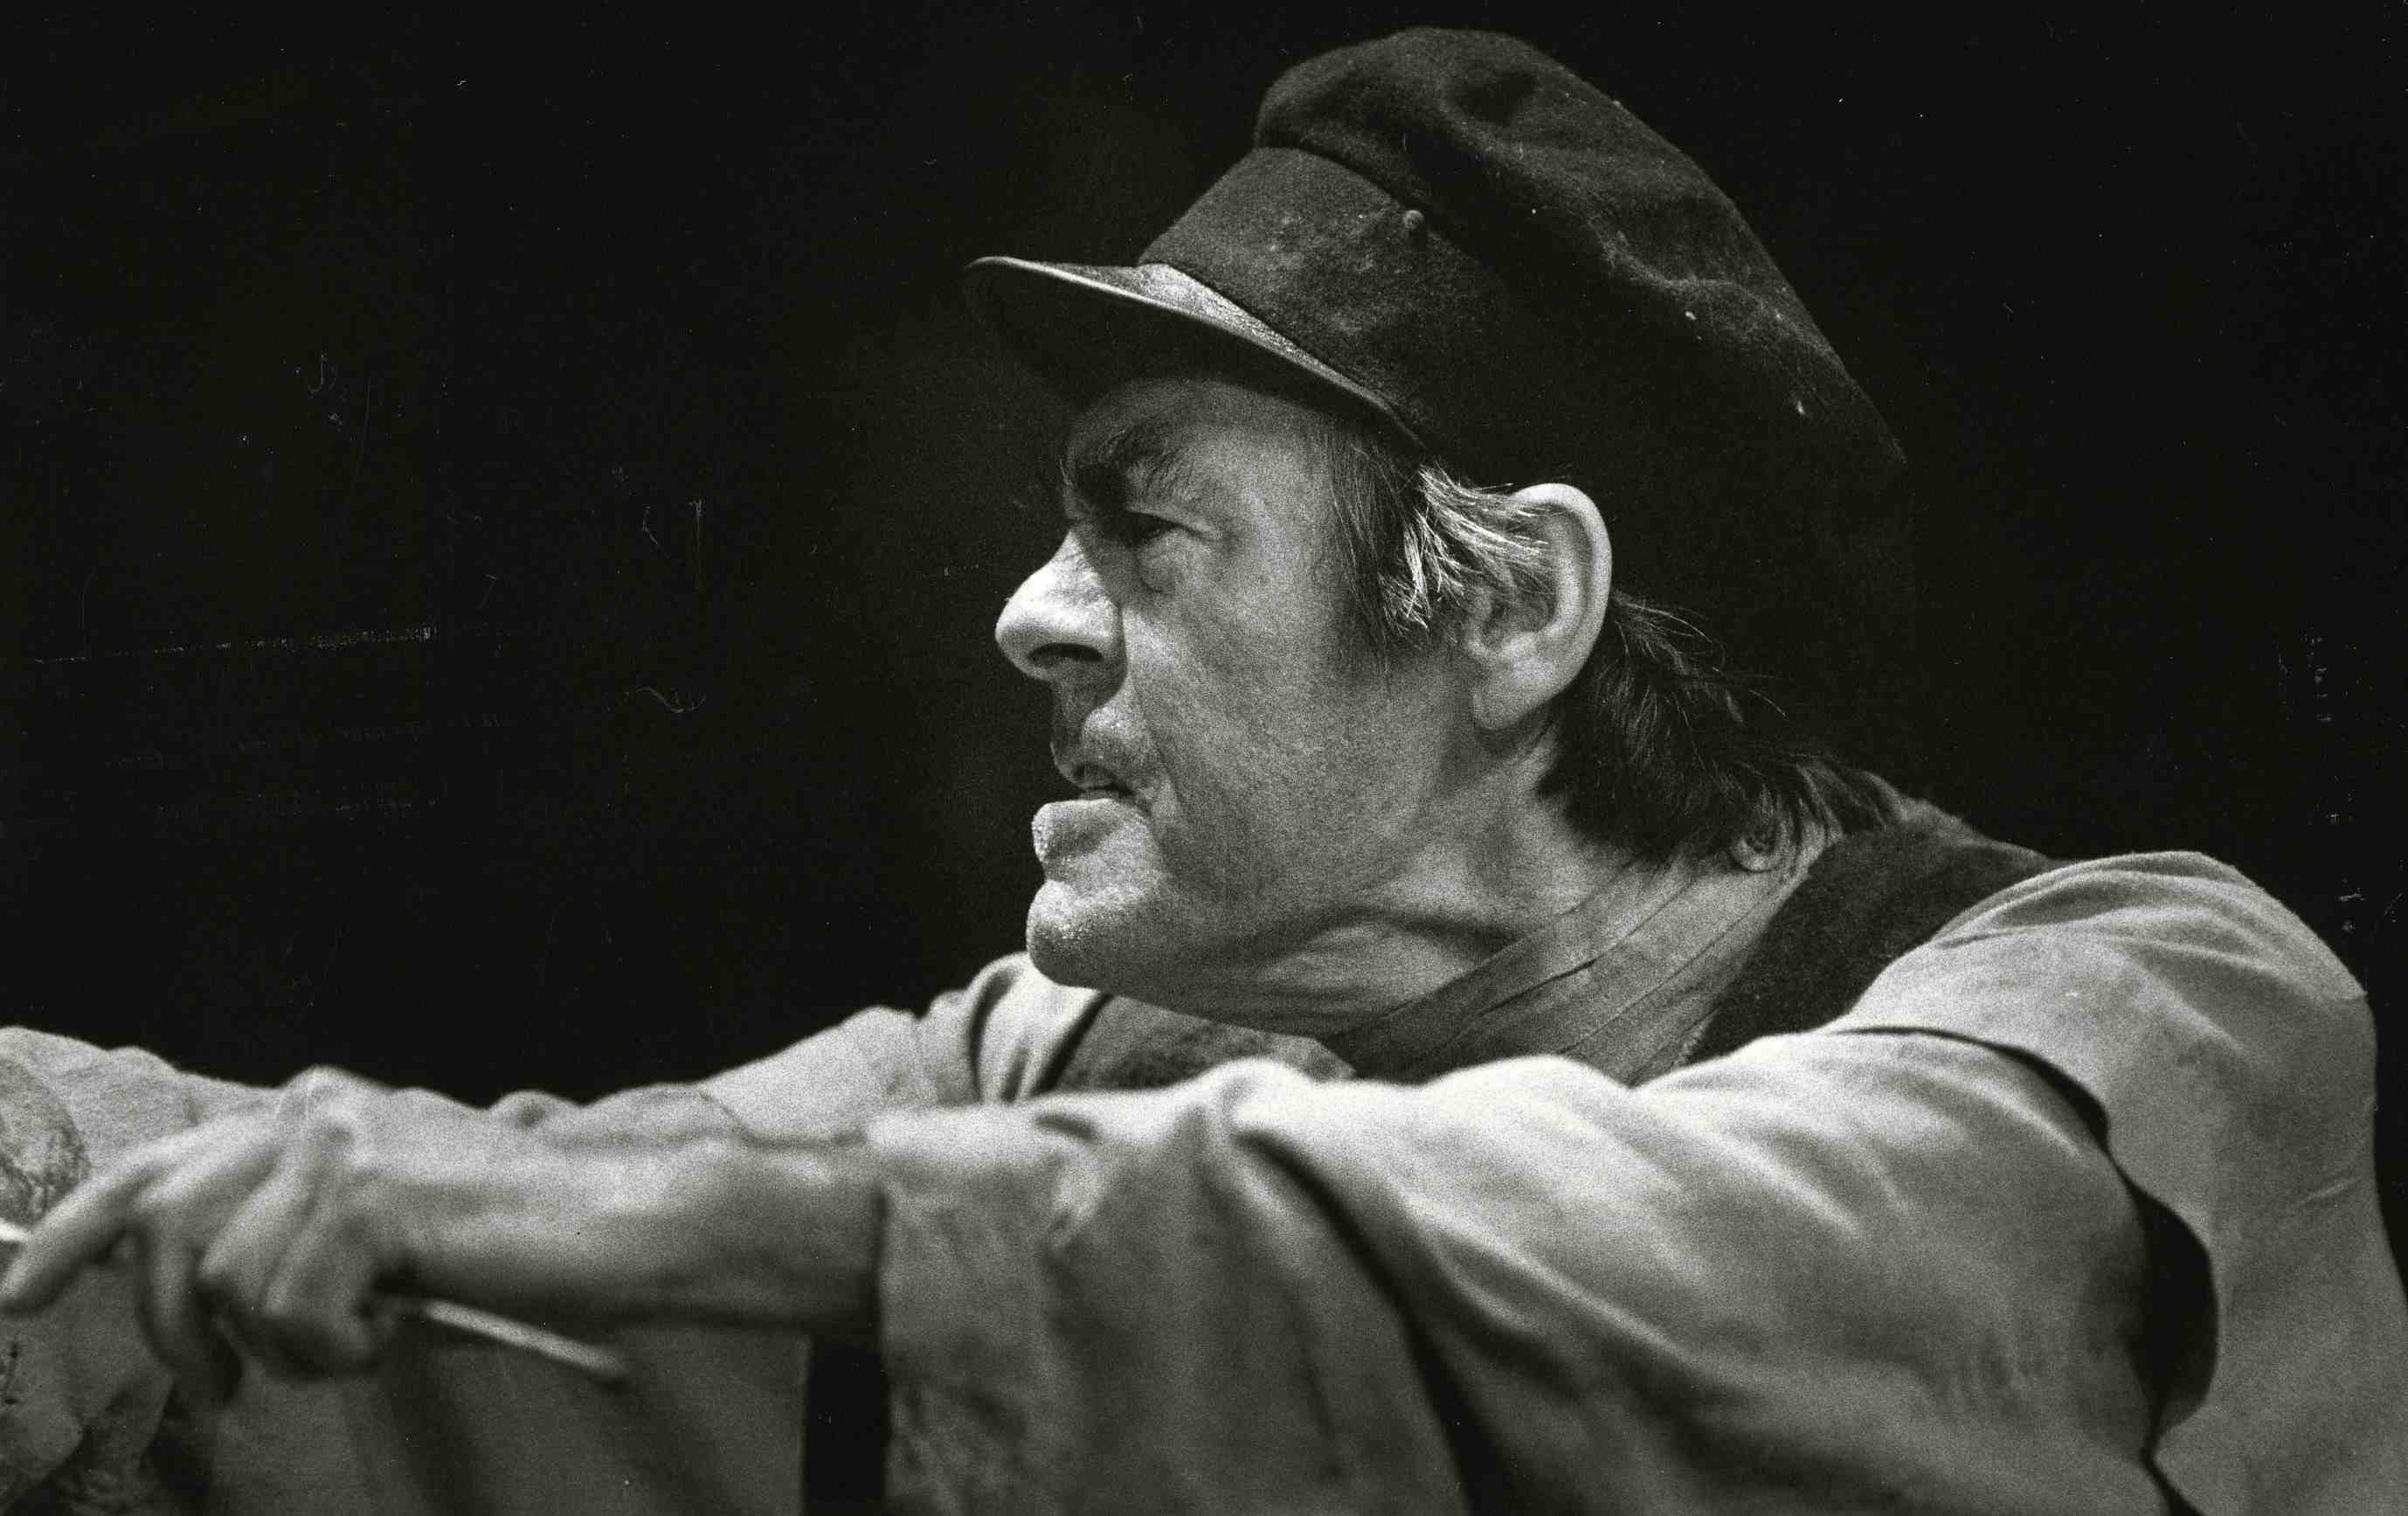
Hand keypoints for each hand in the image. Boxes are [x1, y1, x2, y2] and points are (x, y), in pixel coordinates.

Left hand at [0, 1066, 662, 1399]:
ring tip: (364, 1346)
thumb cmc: (517, 1246)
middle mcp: (313, 1109)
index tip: (22, 1292)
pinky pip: (288, 1311)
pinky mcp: (366, 1194)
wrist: (621, 1223)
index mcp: (313, 1111)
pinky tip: (396, 1333)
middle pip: (164, 1229)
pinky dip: (335, 1349)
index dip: (76, 1234)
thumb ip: (296, 1233)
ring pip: (224, 1284)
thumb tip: (196, 1297)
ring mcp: (338, 1144)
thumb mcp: (385, 1233)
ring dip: (285, 1348)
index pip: (159, 1167)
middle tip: (223, 1391)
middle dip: (174, 1331)